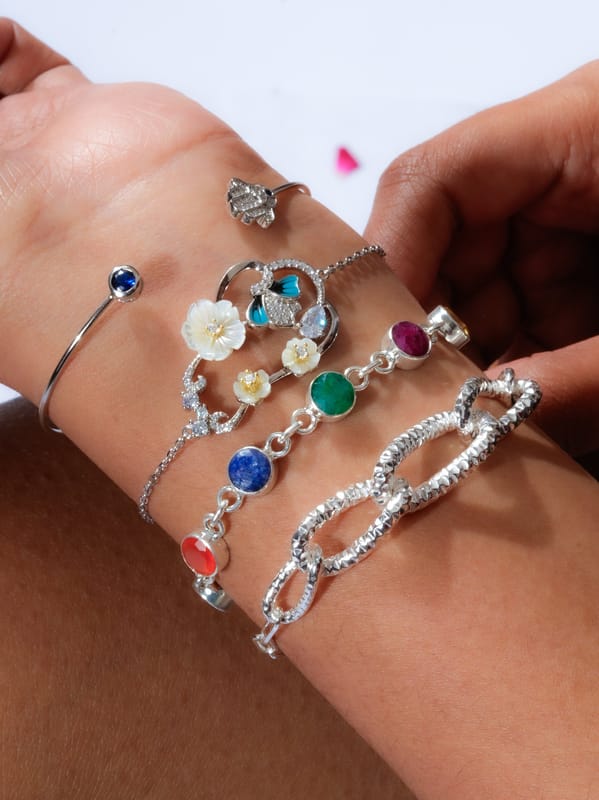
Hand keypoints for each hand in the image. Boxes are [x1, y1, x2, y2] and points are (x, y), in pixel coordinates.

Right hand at [365, 63, 598, 456]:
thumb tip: (477, 431)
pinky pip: (530, 318)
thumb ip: (587, 379)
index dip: (391, 267)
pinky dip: (534, 372)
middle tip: (451, 424)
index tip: (386, 363)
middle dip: (445, 342)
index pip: (435, 180)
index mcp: (586, 128)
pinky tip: (552, 413)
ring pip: (485, 297)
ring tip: (510, 429)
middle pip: (447, 248)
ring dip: (494, 370)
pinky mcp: (587, 265)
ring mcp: (572, 220)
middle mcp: (562, 169)